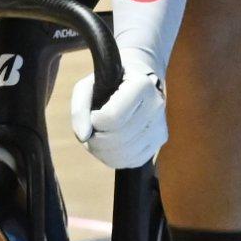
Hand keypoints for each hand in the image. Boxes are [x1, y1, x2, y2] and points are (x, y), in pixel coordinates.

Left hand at [72, 50, 165, 169]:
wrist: (136, 80)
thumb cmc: (108, 82)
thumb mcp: (87, 87)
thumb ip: (80, 109)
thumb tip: (83, 137)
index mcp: (141, 85)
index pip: (112, 117)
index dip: (94, 121)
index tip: (93, 114)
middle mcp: (155, 105)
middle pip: (118, 139)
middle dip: (96, 139)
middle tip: (91, 129)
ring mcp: (160, 124)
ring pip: (125, 154)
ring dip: (102, 151)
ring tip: (98, 137)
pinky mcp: (160, 140)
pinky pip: (133, 161)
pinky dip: (114, 158)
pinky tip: (110, 145)